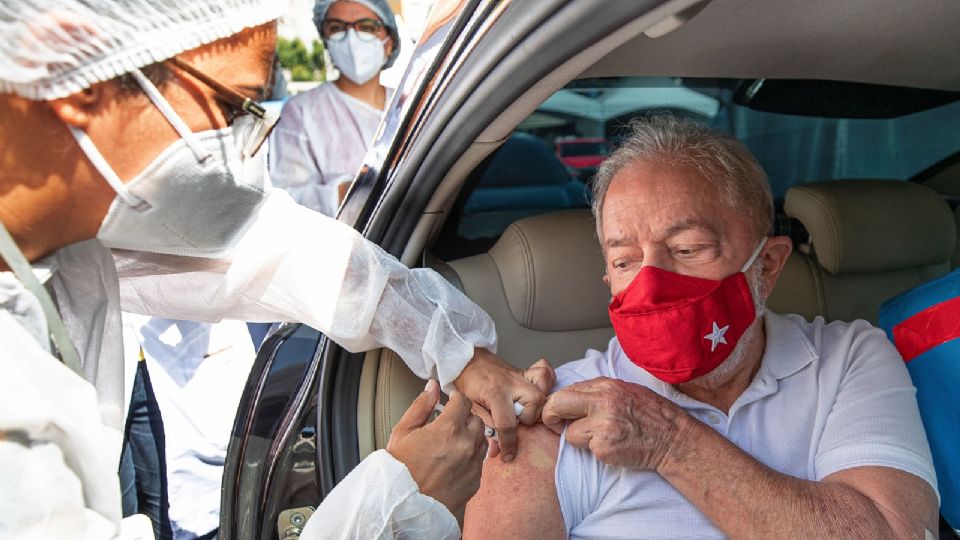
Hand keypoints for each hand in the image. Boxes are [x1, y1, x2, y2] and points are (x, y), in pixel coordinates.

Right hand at [387, 380, 486, 514]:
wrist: (403, 507)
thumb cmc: (400, 471)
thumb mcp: (403, 432)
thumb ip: (421, 406)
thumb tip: (432, 387)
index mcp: (448, 429)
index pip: (463, 402)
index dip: (455, 399)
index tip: (450, 402)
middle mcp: (465, 445)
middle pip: (476, 419)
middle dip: (463, 418)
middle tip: (448, 425)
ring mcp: (473, 464)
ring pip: (481, 439)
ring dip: (470, 436)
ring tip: (450, 444)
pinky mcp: (476, 480)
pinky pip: (479, 460)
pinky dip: (470, 456)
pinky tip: (453, 461)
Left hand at [454, 350, 554, 461]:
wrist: (467, 361)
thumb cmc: (467, 385)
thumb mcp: (470, 408)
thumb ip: (484, 427)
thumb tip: (495, 450)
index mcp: (494, 392)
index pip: (507, 423)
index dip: (508, 444)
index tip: (508, 455)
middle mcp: (511, 382)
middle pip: (534, 402)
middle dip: (528, 419)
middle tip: (517, 423)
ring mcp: (520, 375)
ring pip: (542, 389)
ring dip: (537, 405)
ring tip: (526, 411)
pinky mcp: (525, 372)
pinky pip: (544, 372)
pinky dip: (545, 383)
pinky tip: (538, 393)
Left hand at [541, 377, 689, 470]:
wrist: (673, 439)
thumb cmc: (651, 414)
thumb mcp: (625, 390)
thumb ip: (598, 391)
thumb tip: (570, 394)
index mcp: (607, 386)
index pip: (567, 390)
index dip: (559, 402)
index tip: (559, 410)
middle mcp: (603, 403)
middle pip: (557, 404)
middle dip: (551, 415)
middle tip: (554, 423)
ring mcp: (603, 426)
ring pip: (569, 433)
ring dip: (580, 438)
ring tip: (602, 436)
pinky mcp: (604, 448)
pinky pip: (587, 449)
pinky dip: (596, 450)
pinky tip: (614, 446)